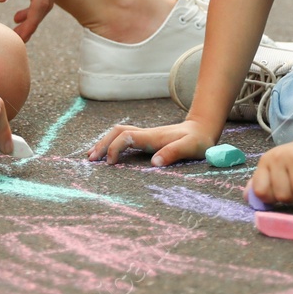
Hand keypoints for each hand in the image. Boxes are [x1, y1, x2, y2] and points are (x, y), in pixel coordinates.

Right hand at [88, 120, 214, 167]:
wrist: (202, 129)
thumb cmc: (197, 141)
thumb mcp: (190, 148)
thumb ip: (173, 153)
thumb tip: (154, 164)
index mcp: (153, 137)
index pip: (126, 137)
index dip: (115, 148)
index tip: (109, 163)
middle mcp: (146, 134)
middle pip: (117, 132)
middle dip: (102, 144)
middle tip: (89, 159)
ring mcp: (145, 135)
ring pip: (118, 133)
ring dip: (104, 143)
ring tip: (91, 156)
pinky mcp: (146, 139)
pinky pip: (124, 138)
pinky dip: (111, 144)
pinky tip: (106, 154)